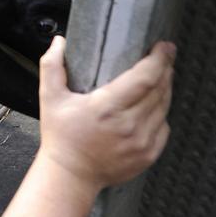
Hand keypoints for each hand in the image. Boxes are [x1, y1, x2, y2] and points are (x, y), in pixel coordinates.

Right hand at [37, 36, 175, 191]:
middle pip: (159, 90)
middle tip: (163, 57)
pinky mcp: (148, 155)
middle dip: (165, 70)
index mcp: (107, 107)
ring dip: (165, 89)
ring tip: (160, 77)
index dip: (159, 59)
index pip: (145, 78)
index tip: (163, 46)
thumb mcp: (50, 98)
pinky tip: (153, 106)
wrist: (70, 174)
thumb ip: (51, 66)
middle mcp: (129, 125)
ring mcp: (141, 142)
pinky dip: (161, 113)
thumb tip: (59, 42)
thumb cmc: (60, 135)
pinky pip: (164, 127)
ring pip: (164, 107)